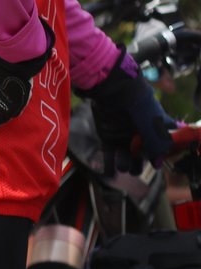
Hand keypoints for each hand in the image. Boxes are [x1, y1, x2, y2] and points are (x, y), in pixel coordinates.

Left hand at [87, 53, 176, 170]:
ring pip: (125, 159)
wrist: (116, 94)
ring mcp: (123, 137)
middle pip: (141, 156)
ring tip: (124, 167)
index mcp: (154, 131)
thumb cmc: (141, 108)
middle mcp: (139, 136)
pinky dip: (108, 166)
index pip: (161, 146)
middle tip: (136, 169)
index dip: (160, 156)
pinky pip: (108, 155)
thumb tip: (157, 162)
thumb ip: (158, 144)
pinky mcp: (108, 138)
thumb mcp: (155, 125)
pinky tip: (109, 173)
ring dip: (124, 166)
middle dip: (139, 165)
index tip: (156, 164)